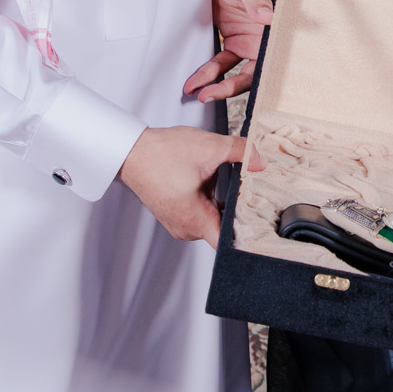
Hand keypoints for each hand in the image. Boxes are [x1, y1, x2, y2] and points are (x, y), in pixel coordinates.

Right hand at [118, 125, 262, 247]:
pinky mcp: (175, 212)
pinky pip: (200, 211)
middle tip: (251, 191)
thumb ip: (241, 152)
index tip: (260, 226)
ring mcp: (179, 221)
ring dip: (223, 201)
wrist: (132, 150)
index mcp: (195, 220)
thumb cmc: (160, 154)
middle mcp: (186, 227)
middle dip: (239, 211)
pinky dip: (210, 198)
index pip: (226, 244)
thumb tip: (260, 161)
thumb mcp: (209, 147)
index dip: (246, 238)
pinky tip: (211, 179)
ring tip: (228, 180)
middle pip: (223, 228)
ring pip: (212, 217)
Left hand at [185, 0, 272, 103]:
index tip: (243, 87)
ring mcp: (247, 42)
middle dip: (232, 87)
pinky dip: (208, 74)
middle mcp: (263, 39)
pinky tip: (194, 83)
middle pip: (253, 72)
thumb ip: (255, 0)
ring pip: (234, 72)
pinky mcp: (231, 42)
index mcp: (275, 26)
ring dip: (217, 84)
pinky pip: (220, 64)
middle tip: (211, 94)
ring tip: (197, 93)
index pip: (273, 57)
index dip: (263, 76)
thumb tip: (269, 17)